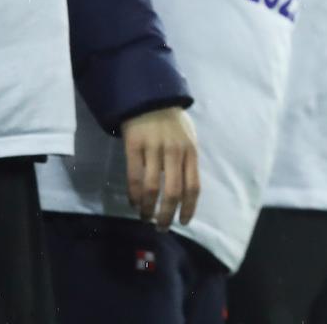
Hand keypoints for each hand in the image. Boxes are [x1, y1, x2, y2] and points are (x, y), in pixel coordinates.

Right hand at [120, 106, 199, 230]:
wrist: (151, 98)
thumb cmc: (173, 122)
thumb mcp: (189, 139)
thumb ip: (187, 162)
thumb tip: (186, 190)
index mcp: (191, 152)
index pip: (193, 186)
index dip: (188, 208)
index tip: (183, 222)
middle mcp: (174, 152)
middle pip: (173, 192)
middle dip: (167, 215)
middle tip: (162, 227)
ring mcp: (154, 149)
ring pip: (151, 188)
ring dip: (147, 208)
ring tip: (145, 217)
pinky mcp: (134, 147)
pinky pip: (133, 177)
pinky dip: (133, 195)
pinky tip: (133, 203)